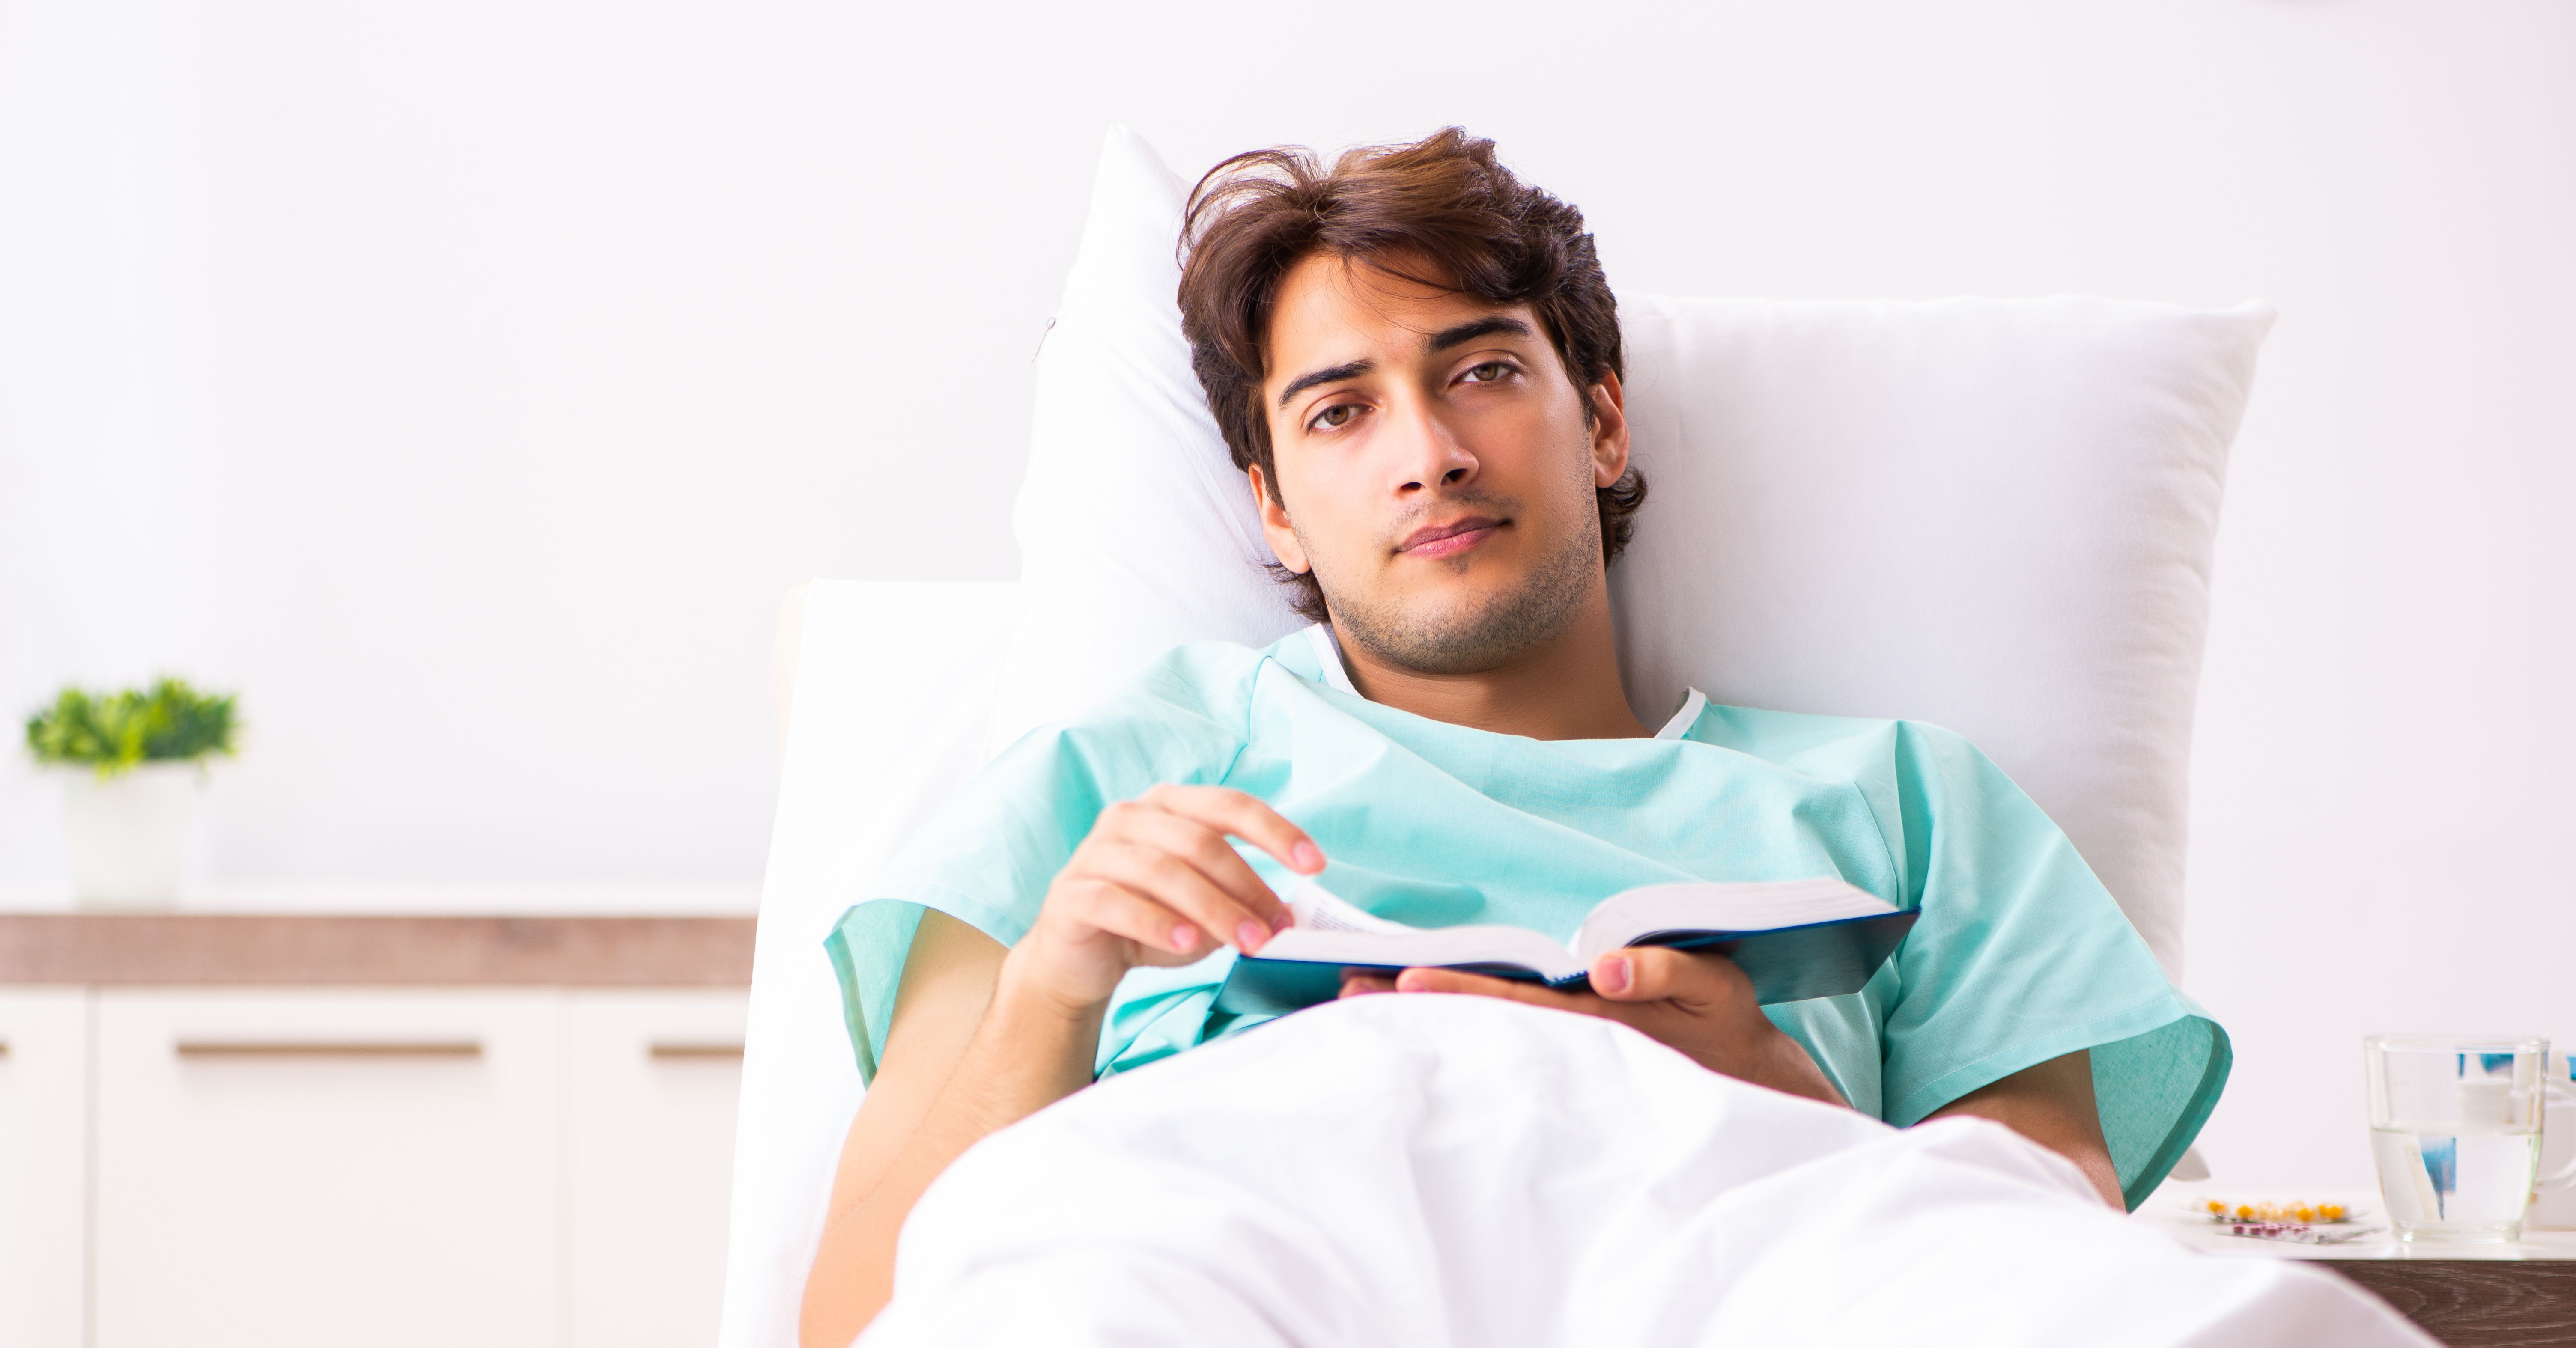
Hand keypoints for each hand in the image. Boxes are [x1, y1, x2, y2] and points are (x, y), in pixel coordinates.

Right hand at [1006, 785, 1323, 1014]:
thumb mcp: (1204, 908)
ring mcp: (1095, 852)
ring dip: (1213, 909)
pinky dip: (1159, 923)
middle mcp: (1130, 817)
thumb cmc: (1151, 922)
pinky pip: (1117, 902)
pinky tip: (1189, 943)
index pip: (1230, 805)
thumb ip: (1240, 899)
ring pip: (1163, 871)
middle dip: (1247, 886)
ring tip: (1246, 942)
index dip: (1276, 831)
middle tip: (1276, 929)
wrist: (1078, 958)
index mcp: (1168, 805)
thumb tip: (1289, 913)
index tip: (1316, 864)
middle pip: (1200, 842)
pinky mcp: (1071, 893)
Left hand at [1342, 947, 1847, 1106]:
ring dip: (1429, 1023)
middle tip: (1348, 992)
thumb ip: (1658, 970)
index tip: (1401, 981)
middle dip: (1420, 1008)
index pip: (1516, 1003)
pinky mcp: (1574, 1065)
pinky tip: (1416, 1029)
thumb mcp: (1711, 985)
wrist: (1755, 1089)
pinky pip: (1509, 1050)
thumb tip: (1599, 966)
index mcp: (1598, 1018)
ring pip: (1489, 1040)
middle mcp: (1573, 1042)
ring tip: (1361, 1004)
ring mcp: (1570, 1058)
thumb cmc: (1725, 1024)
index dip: (1459, 992)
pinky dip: (1461, 1039)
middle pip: (1485, 1024)